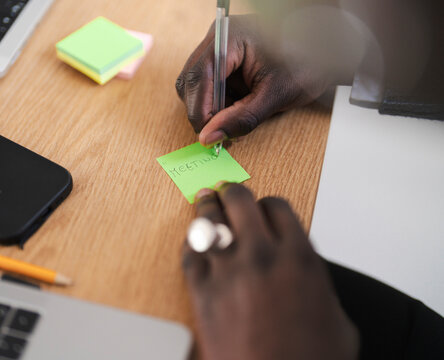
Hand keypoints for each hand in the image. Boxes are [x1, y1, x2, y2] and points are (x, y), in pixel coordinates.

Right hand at [175, 15, 332, 145]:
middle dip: (202, 109)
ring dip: (209, 106)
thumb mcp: (274, 97)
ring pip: (195, 83)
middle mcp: (220, 37)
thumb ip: (241, 118)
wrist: (326, 51)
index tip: (208, 135)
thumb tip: (210, 136)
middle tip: (218, 133)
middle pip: (192, 79)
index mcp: (231, 36)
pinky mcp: (223, 57)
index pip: (200, 76)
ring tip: (231, 119)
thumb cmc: (306, 64)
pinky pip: (207, 82)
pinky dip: (216, 101)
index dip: (200, 109)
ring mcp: (219, 45)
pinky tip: (234, 108)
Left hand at [182, 184, 358, 359]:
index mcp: (298, 258)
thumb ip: (316, 283)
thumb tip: (304, 271)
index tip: (263, 208)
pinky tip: (193, 239)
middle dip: (234, 193)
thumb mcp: (337, 319)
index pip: (277, 207)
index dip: (268, 204)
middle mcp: (262, 257)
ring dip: (207, 207)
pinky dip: (191, 243)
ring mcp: (228, 273)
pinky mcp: (202, 293)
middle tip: (228, 191)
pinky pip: (190, 255)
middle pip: (240, 202)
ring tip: (205, 200)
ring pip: (209, 221)